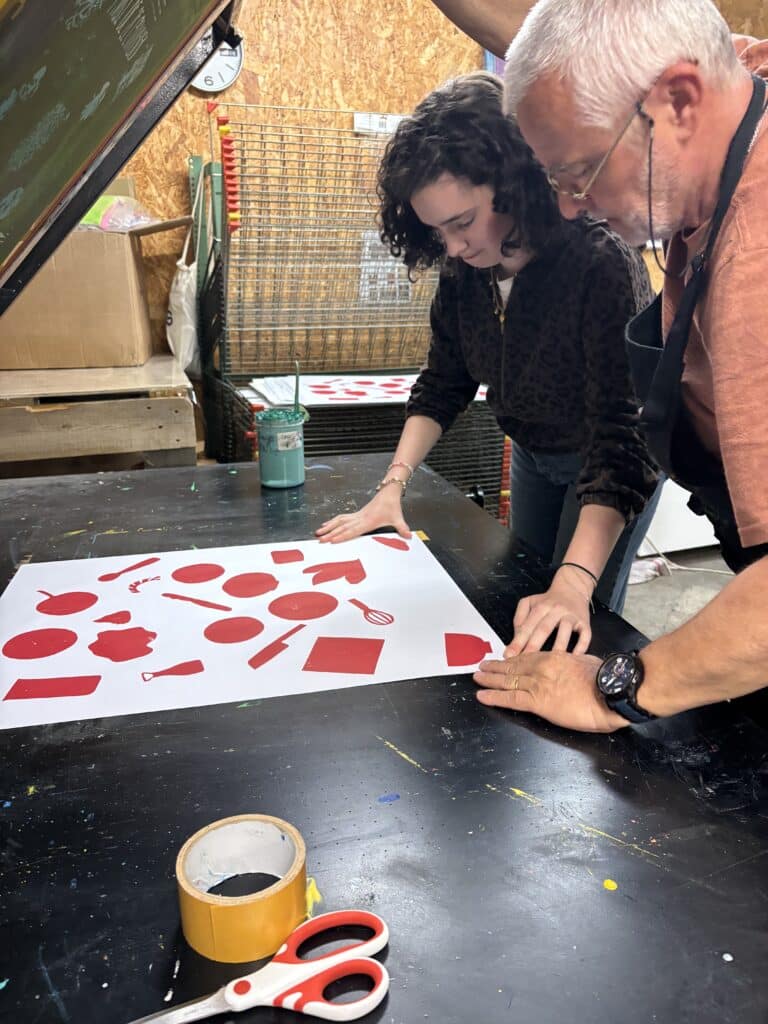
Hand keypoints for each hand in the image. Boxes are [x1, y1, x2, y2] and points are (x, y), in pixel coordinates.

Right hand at [315, 486, 411, 543]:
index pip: (353, 530)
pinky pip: (342, 518)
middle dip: (330, 534)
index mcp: (368, 521)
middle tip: (320, 540)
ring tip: (318, 533)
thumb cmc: (392, 506)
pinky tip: (326, 524)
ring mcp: (357, 516)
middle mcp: (360, 518)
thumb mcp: (398, 518)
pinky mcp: (356, 514)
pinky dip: (333, 521)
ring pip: (339, 521)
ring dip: (328, 527)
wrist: (388, 492)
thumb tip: (409, 536)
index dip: (342, 535)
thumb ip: (402, 528)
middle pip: (342, 527)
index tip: (332, 540)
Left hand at [473, 651, 627, 732]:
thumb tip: (573, 668)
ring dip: (489, 679)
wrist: (609, 692)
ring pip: (507, 680)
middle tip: (482, 667)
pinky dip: (493, 697)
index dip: (512, 660)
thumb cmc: (605, 679)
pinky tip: (482, 695)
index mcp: (555, 658)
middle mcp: (541, 667)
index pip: (528, 658)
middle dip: (495, 668)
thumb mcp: (587, 664)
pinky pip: (510, 698)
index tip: (503, 660)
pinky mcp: (537, 701)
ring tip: (477, 678)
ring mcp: (537, 683)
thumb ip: (574, 664)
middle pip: (513, 667)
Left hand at [506, 576, 591, 655]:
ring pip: (565, 632)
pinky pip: (585, 635)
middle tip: (525, 662)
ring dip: (558, 646)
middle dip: (533, 646)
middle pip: (544, 629)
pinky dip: (581, 647)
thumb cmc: (548, 601)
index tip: (509, 655)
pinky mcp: (585, 622)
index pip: (527, 626)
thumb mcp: (529, 602)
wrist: (572, 589)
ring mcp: (571, 616)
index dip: (518, 641)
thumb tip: (515, 637)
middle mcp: (556, 610)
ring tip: (550, 662)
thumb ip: (519, 618)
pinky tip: (574, 658)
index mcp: (541, 607)